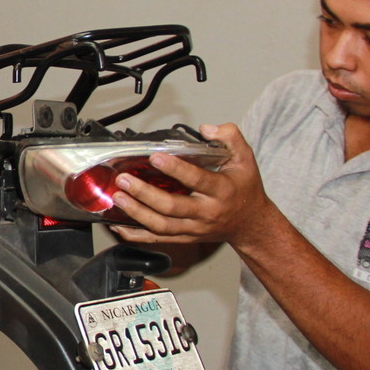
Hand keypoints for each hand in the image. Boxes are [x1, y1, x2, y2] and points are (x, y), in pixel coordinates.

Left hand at [109, 123, 273, 252]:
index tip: (155, 157)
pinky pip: (157, 240)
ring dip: (137, 213)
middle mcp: (206, 212)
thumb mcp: (245, 158)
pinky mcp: (184, 238)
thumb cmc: (245, 190)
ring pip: (161, 226)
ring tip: (119, 198)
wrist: (250, 224)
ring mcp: (194, 228)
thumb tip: (207, 129)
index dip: (175, 169)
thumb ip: (230, 137)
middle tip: (125, 180)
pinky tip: (119, 227)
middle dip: (145, 193)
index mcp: (221, 191)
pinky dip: (136, 235)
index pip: (196, 180)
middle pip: (171, 207)